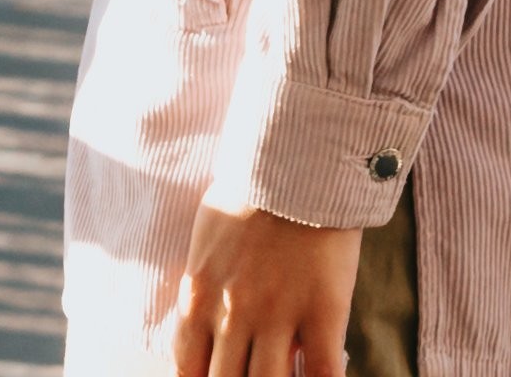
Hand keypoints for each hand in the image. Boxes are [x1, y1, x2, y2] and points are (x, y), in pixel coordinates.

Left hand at [167, 206, 356, 376]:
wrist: (299, 155)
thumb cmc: (252, 189)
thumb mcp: (208, 239)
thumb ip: (204, 285)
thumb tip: (207, 320)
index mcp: (200, 296)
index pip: (187, 368)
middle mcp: (233, 314)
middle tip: (249, 376)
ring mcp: (278, 315)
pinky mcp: (323, 310)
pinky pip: (323, 372)